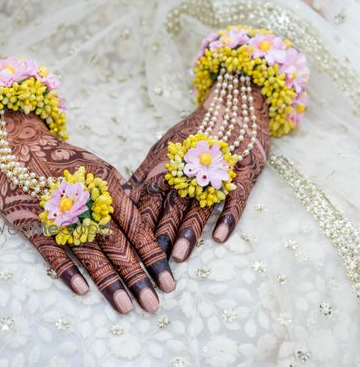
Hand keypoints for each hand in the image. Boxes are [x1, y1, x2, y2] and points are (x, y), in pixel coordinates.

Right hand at [0, 111, 175, 313]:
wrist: (17, 143)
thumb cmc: (63, 158)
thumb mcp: (97, 167)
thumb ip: (119, 193)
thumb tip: (140, 218)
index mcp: (106, 186)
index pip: (135, 226)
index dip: (152, 255)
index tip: (168, 281)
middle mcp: (86, 201)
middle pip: (116, 244)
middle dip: (137, 276)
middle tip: (153, 305)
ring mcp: (59, 213)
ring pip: (88, 252)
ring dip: (108, 281)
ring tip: (126, 307)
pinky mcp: (33, 222)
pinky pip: (52, 251)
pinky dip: (67, 270)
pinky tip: (82, 291)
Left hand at [125, 84, 270, 261]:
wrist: (234, 102)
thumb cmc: (195, 130)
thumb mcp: (165, 147)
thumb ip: (145, 174)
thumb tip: (122, 197)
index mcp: (168, 165)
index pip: (149, 198)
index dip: (139, 224)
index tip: (129, 249)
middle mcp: (190, 169)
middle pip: (171, 205)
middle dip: (161, 235)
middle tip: (152, 263)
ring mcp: (218, 170)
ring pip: (199, 204)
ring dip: (189, 231)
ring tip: (180, 257)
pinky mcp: (244, 171)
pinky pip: (235, 197)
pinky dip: (228, 216)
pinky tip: (220, 237)